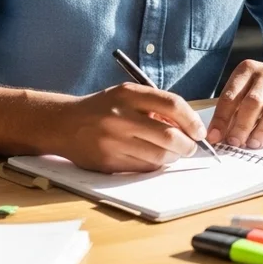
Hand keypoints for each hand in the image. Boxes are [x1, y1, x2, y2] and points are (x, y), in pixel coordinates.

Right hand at [55, 83, 204, 172]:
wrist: (63, 124)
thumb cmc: (103, 108)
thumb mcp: (126, 95)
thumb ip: (155, 106)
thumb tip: (188, 127)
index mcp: (128, 95)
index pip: (172, 105)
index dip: (192, 120)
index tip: (199, 131)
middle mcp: (120, 117)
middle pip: (169, 136)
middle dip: (187, 145)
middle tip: (190, 147)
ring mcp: (113, 141)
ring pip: (158, 156)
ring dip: (172, 158)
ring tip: (172, 153)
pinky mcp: (107, 162)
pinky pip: (142, 168)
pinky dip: (154, 165)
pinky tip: (153, 159)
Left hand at [208, 60, 262, 148]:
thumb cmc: (259, 91)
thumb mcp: (242, 93)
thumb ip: (229, 113)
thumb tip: (216, 137)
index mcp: (247, 69)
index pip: (230, 95)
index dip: (221, 118)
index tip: (215, 137)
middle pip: (253, 101)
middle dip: (242, 125)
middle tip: (235, 143)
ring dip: (262, 129)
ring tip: (253, 144)